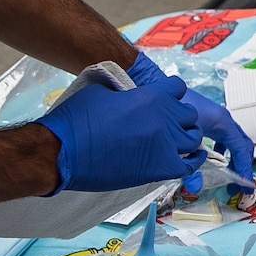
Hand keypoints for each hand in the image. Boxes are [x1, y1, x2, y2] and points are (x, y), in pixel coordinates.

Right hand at [36, 75, 203, 192]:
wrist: (61, 152)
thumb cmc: (74, 120)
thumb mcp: (101, 91)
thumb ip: (124, 90)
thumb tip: (128, 91)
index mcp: (152, 96)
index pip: (178, 87)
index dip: (171, 92)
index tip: (164, 99)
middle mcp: (165, 118)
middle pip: (189, 114)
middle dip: (179, 116)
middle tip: (166, 123)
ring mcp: (166, 144)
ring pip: (193, 138)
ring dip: (186, 136)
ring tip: (176, 139)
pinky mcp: (161, 168)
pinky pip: (190, 165)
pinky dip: (194, 160)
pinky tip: (192, 156)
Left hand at [129, 53, 253, 193]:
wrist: (156, 86)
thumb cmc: (170, 110)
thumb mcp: (180, 143)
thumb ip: (188, 167)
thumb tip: (195, 188)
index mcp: (222, 123)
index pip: (242, 150)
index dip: (244, 169)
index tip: (245, 186)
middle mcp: (223, 119)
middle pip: (243, 145)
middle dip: (243, 165)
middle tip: (240, 185)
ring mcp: (216, 117)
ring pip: (234, 140)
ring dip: (234, 157)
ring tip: (229, 173)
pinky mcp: (207, 117)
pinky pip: (223, 136)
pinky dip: (223, 149)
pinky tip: (212, 156)